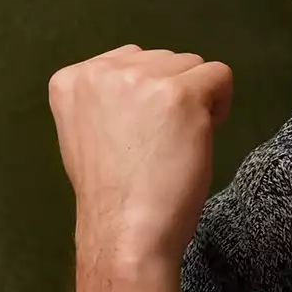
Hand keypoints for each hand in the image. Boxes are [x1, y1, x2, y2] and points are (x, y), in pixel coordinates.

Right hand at [47, 45, 234, 263]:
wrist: (125, 231)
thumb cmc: (112, 196)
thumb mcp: (87, 133)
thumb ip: (107, 101)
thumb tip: (147, 85)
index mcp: (71, 80)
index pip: (129, 61)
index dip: (146, 96)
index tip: (139, 135)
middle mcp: (101, 71)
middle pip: (163, 60)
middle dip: (171, 94)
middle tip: (160, 144)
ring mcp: (140, 80)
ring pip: (191, 66)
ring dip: (196, 100)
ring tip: (177, 144)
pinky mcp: (179, 94)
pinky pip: (220, 76)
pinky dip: (220, 105)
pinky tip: (201, 137)